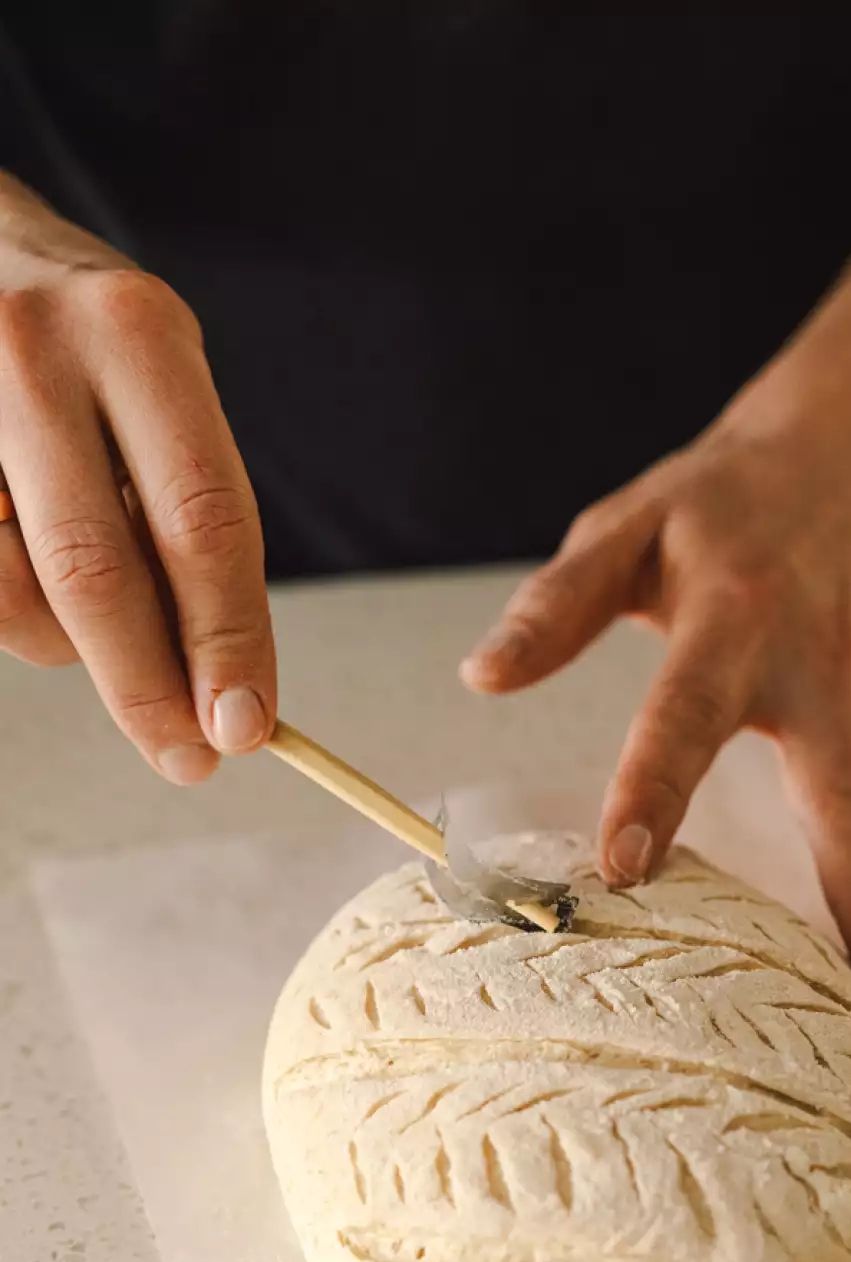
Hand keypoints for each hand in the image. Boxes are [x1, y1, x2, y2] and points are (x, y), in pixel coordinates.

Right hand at [0, 175, 273, 780]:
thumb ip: (185, 506)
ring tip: (90, 601)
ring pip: (20, 594)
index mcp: (136, 335)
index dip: (230, 642)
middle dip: (152, 689)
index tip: (249, 728)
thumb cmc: (79, 339)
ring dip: (72, 644)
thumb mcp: (157, 381)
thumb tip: (220, 678)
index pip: (204, 521)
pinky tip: (23, 552)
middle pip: (100, 574)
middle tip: (190, 759)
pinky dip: (14, 603)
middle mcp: (37, 353)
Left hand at [461, 338, 850, 1010]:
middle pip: (848, 795)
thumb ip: (557, 603)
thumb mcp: (628, 524)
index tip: (626, 868)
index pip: (689, 715)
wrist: (848, 457)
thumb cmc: (723, 501)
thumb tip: (482, 677)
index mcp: (739, 616)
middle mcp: (823, 669)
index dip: (656, 790)